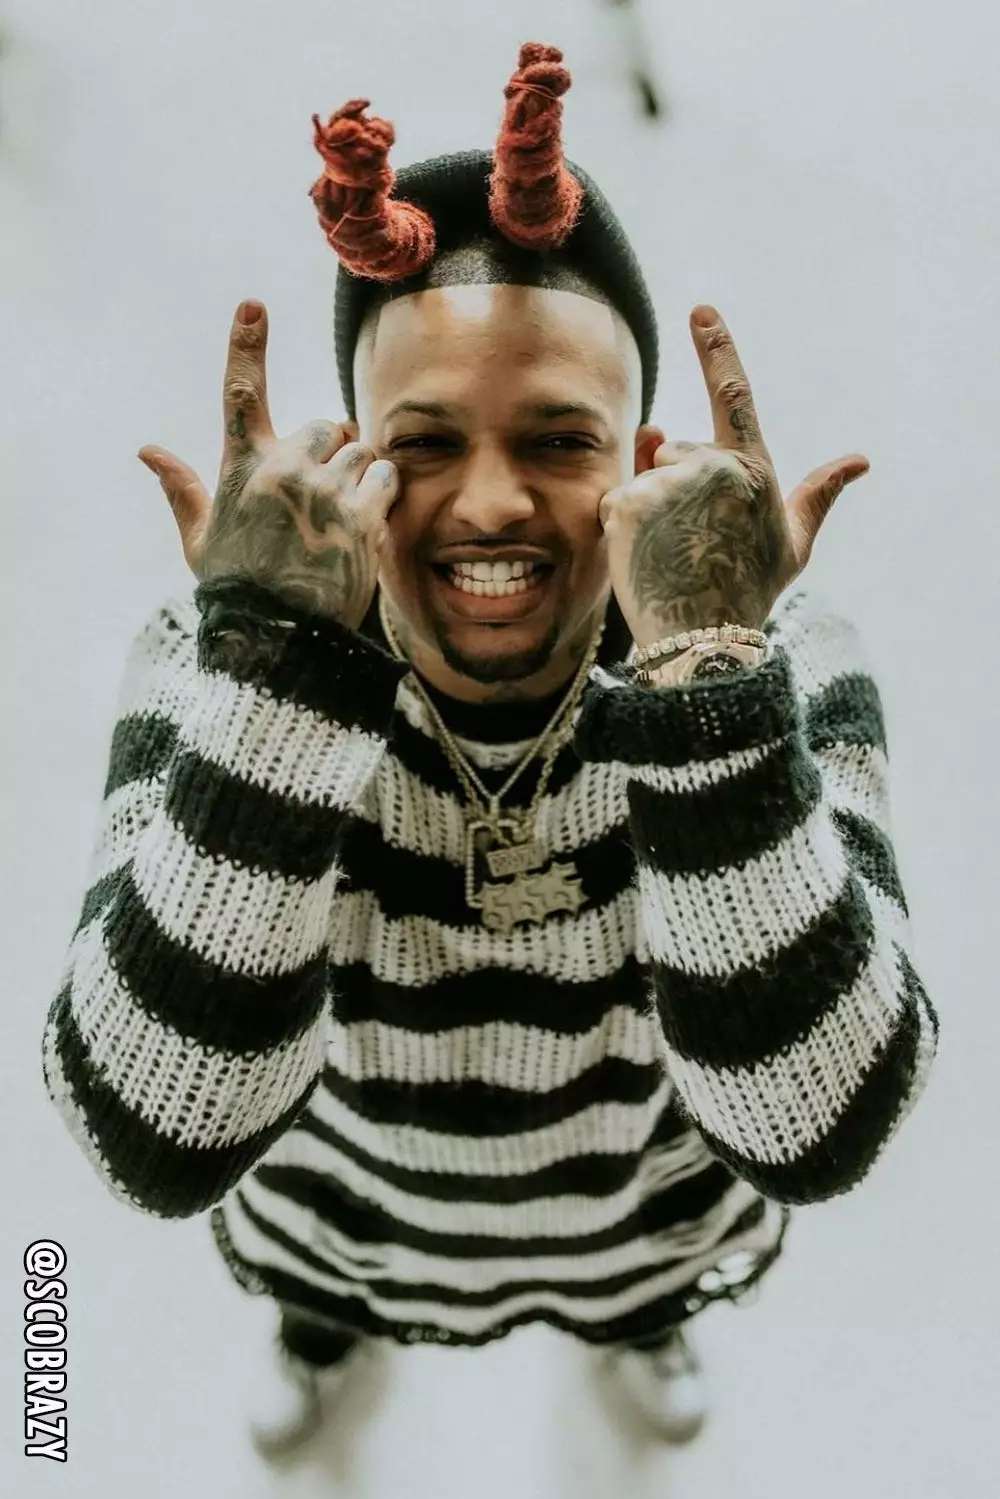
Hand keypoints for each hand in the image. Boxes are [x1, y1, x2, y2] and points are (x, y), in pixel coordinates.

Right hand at [138, 300, 399, 629]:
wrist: (277, 639)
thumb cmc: (236, 589)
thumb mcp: (199, 540)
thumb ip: (180, 488)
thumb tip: (147, 450)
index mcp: (241, 470)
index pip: (242, 393)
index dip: (246, 345)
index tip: (253, 306)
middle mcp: (283, 472)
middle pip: (326, 425)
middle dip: (331, 449)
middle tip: (323, 490)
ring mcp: (324, 493)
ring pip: (360, 451)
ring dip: (358, 474)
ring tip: (341, 515)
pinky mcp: (362, 518)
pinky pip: (386, 479)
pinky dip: (382, 493)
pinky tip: (365, 522)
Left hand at [598, 305, 869, 642]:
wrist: (704, 638)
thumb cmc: (751, 591)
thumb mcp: (793, 542)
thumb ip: (818, 494)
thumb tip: (859, 460)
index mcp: (751, 467)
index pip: (732, 395)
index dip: (716, 348)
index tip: (700, 311)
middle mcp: (710, 466)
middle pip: (673, 453)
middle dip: (673, 486)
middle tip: (693, 540)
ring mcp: (667, 484)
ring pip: (644, 479)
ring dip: (647, 510)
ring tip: (671, 552)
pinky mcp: (628, 504)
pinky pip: (615, 501)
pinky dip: (621, 527)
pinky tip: (644, 557)